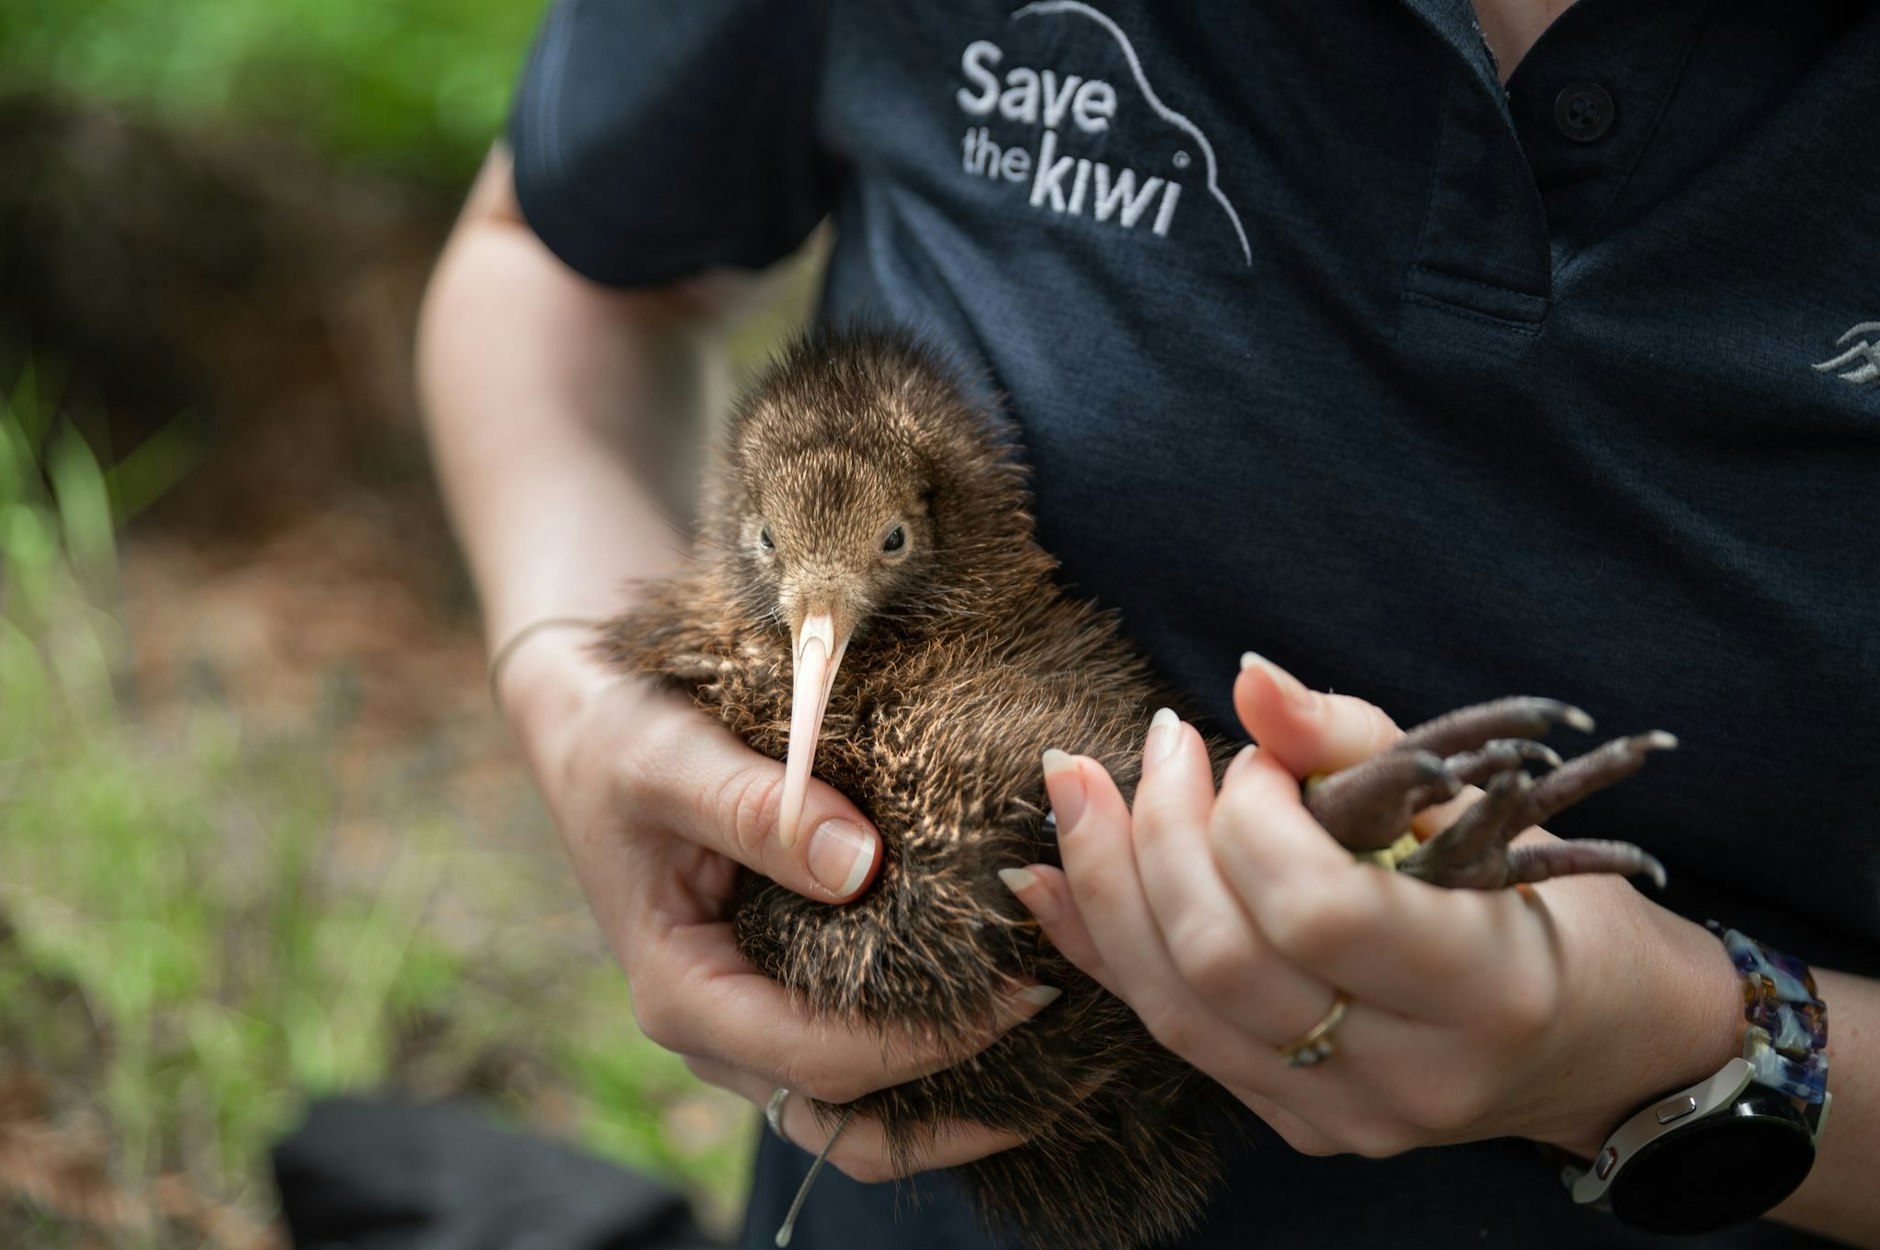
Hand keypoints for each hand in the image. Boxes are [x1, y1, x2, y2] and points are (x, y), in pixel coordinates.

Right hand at [497, 629, 1053, 1180]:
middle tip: (1064, 1046)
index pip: (822, 1058)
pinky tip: (998, 1007)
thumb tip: (861, 864)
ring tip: (1053, 1061)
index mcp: (684, 991)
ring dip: (947, 1096)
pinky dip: (926, 1049)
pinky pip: (853, 1048)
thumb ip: (758, 807)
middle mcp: (716, 1025)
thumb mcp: (667, 757)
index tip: (1023, 994)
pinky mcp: (775, 986)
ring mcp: (746, 1015)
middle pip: (846, 1116)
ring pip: (853, 1104)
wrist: (588, 721)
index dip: (929, 1043)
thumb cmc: (617, 736)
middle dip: (956, 1103)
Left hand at [1005, 658, 1740, 1159]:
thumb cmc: (1548, 901)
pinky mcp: (1295, 1123)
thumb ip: (1357, 740)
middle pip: (1221, 964)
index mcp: (1485, 989)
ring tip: (1078, 787)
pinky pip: (1171, 1033)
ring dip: (1104, 883)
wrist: (1597, 1041)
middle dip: (1158, 836)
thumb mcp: (1480, 805)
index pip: (1315, 911)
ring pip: (1172, 1008)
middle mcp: (1410, 1078)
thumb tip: (1247, 679)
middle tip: (1163, 746)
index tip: (1254, 758)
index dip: (1252, 820)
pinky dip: (1102, 946)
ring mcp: (1345, 1118)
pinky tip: (1048, 877)